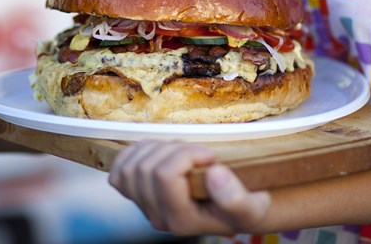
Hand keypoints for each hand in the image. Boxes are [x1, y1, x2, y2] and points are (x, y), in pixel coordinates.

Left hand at [108, 139, 270, 235]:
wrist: (239, 210)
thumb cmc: (246, 207)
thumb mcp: (251, 207)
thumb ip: (236, 198)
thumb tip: (213, 173)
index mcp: (181, 221)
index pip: (164, 177)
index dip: (186, 155)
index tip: (210, 154)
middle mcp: (158, 217)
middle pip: (144, 169)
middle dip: (172, 149)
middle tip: (199, 151)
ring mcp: (145, 206)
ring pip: (130, 168)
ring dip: (155, 149)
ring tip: (183, 151)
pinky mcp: (138, 194)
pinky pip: (119, 171)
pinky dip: (135, 154)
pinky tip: (160, 150)